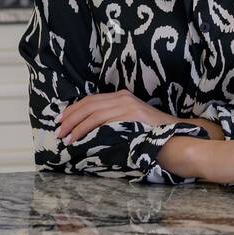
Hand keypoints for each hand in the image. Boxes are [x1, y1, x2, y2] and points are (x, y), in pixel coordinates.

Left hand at [57, 90, 174, 143]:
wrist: (175, 137)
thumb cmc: (152, 134)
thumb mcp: (130, 122)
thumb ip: (113, 120)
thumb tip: (90, 130)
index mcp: (122, 97)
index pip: (91, 100)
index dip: (74, 109)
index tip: (61, 120)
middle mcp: (123, 97)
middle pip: (89, 104)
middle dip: (70, 117)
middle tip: (58, 130)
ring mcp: (127, 105)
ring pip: (93, 112)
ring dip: (75, 125)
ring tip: (66, 137)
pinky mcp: (130, 115)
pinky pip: (102, 121)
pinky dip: (87, 129)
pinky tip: (79, 137)